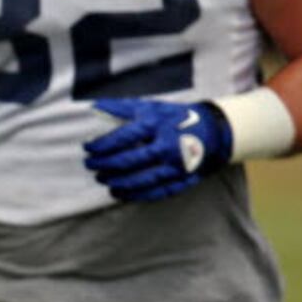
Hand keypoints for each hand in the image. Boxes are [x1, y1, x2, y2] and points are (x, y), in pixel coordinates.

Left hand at [84, 98, 231, 202]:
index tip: (87, 148)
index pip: (123, 137)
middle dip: (105, 165)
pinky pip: (156, 192)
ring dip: (118, 182)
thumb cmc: (175, 118)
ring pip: (141, 180)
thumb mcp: (152, 108)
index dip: (101, 145)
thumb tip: (94, 106)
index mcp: (158, 125)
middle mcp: (167, 146)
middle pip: (129, 161)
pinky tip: (120, 194)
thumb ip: (122, 109)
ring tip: (103, 180)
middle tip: (91, 166)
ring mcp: (176, 165)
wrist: (214, 131)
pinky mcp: (182, 179)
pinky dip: (135, 195)